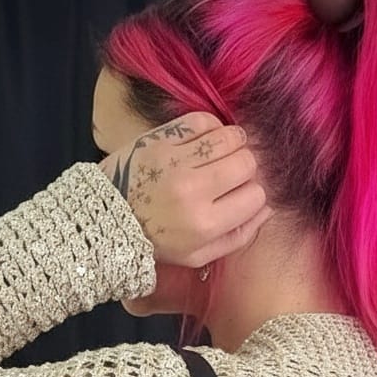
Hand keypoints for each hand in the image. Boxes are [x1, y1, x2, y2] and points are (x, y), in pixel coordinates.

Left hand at [96, 112, 272, 267]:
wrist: (108, 219)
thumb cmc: (157, 241)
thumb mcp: (198, 256)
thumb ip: (238, 236)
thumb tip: (268, 208)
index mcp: (205, 224)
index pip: (255, 196)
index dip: (253, 194)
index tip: (241, 196)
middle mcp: (194, 191)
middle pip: (247, 163)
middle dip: (246, 168)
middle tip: (231, 174)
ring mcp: (177, 162)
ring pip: (231, 137)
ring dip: (233, 144)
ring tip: (222, 155)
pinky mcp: (162, 139)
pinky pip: (203, 121)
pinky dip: (211, 127)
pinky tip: (205, 141)